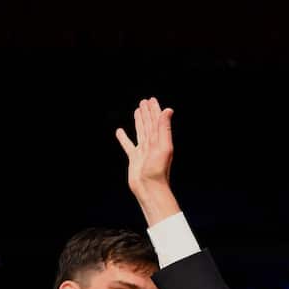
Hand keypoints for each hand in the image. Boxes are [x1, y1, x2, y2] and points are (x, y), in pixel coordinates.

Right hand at [115, 97, 181, 225]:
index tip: (152, 100)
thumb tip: (168, 110)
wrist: (149, 188)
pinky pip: (128, 145)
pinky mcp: (134, 159)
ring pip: (140, 132)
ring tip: (137, 111)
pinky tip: (120, 132)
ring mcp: (143, 151)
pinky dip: (123, 138)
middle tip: (144, 101)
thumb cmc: (158, 170)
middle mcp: (152, 144)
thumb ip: (164, 128)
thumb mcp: (164, 146)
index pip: (157, 121)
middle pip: (149, 124)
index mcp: (160, 140)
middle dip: (147, 113)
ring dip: (139, 121)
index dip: (155, 110)